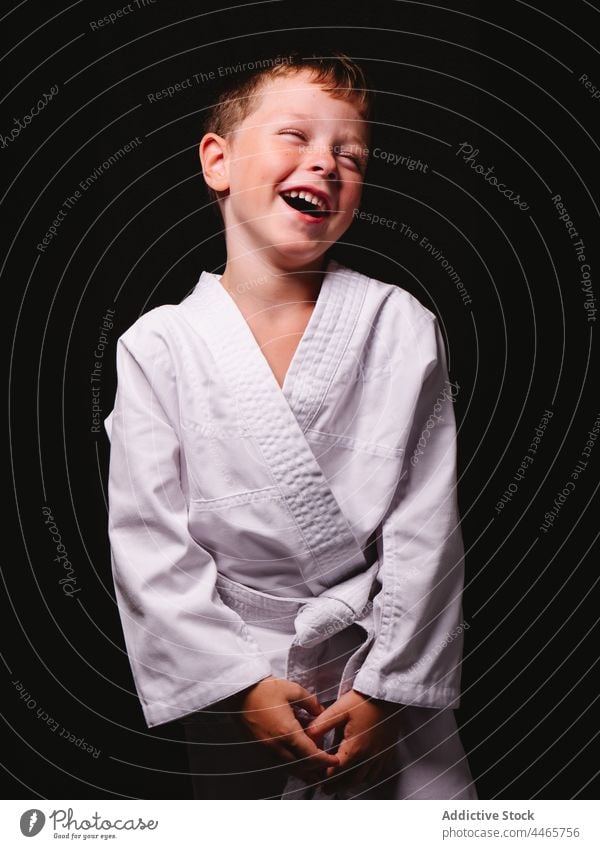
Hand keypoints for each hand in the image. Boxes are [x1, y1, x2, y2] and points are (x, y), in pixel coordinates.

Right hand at [226, 676, 340, 781]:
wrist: (238, 692)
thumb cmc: (264, 689)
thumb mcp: (292, 690)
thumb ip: (310, 702)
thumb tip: (320, 711)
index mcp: (287, 732)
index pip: (311, 755)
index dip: (325, 761)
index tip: (335, 761)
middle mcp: (276, 746)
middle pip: (301, 767)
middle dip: (316, 769)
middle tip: (327, 767)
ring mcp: (266, 750)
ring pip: (289, 769)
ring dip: (303, 771)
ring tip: (315, 771)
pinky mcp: (258, 749)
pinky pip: (277, 764)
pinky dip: (290, 766)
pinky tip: (296, 762)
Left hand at [304, 689, 402, 794]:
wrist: (387, 693)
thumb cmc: (363, 700)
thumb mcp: (339, 709)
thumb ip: (322, 724)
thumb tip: (306, 736)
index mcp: (354, 748)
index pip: (336, 771)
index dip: (324, 776)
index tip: (315, 775)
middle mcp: (368, 756)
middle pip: (350, 781)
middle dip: (335, 785)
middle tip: (324, 787)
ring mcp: (379, 755)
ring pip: (363, 779)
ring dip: (350, 783)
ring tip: (339, 782)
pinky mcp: (386, 751)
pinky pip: (375, 772)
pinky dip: (365, 777)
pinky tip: (359, 772)